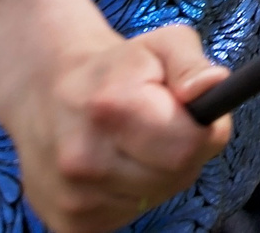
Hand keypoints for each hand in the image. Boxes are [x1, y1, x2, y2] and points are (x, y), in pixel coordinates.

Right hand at [0, 24, 232, 232]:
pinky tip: (115, 167)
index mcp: (110, 108)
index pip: (187, 145)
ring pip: (156, 198)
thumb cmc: (116, 68)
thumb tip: (213, 86)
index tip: (191, 114)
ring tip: (134, 145)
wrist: (45, 93)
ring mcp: (72, 198)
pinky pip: (129, 216)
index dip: (202, 130)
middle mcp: (83, 159)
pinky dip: (133, 195)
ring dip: (158, 175)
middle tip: (162, 127)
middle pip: (176, 176)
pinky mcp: (69, 225)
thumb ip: (192, 65)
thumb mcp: (161, 45)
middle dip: (183, 152)